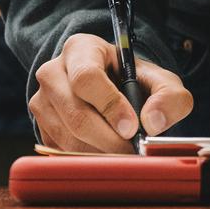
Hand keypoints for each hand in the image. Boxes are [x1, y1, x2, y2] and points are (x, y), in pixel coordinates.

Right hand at [31, 33, 193, 152]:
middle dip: (109, 139)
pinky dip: (88, 159)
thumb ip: (169, 97)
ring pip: (68, 137)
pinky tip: (107, 155)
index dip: (110, 106)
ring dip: (100, 152)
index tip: (132, 127)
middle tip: (133, 151)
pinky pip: (62, 151)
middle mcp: (52, 72)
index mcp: (80, 49)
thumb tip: (153, 123)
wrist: (111, 89)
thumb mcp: (160, 81)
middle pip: (76, 114)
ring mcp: (41, 101)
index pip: (86, 78)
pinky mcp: (40, 127)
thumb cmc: (134, 82)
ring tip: (124, 153)